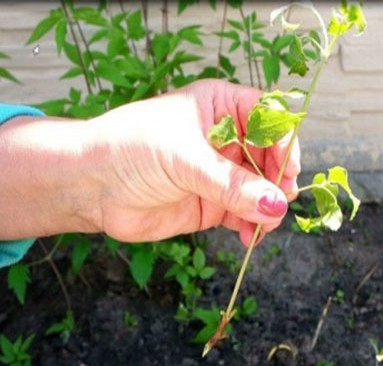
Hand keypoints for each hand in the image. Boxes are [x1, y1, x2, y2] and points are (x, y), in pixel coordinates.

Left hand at [89, 79, 300, 244]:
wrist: (90, 185)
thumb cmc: (131, 149)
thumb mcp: (185, 159)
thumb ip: (232, 184)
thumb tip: (276, 204)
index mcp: (221, 107)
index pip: (269, 118)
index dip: (283, 142)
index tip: (287, 169)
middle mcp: (226, 139)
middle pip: (272, 156)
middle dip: (278, 180)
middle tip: (280, 200)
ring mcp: (221, 173)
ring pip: (262, 189)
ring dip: (268, 208)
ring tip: (262, 225)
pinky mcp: (214, 204)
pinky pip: (245, 214)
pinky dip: (252, 226)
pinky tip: (248, 236)